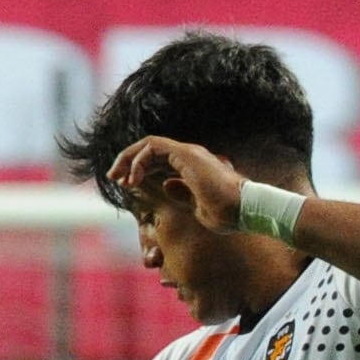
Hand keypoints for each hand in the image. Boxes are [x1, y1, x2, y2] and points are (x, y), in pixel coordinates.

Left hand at [104, 133, 249, 233]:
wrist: (246, 210)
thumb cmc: (228, 214)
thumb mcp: (198, 207)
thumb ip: (183, 195)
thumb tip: (167, 186)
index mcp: (192, 167)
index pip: (159, 160)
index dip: (139, 169)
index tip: (125, 185)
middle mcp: (190, 156)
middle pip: (150, 149)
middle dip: (127, 161)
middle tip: (112, 178)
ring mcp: (188, 153)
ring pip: (148, 144)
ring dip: (127, 159)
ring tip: (116, 178)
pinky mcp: (186, 153)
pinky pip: (153, 146)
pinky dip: (137, 160)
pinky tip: (132, 179)